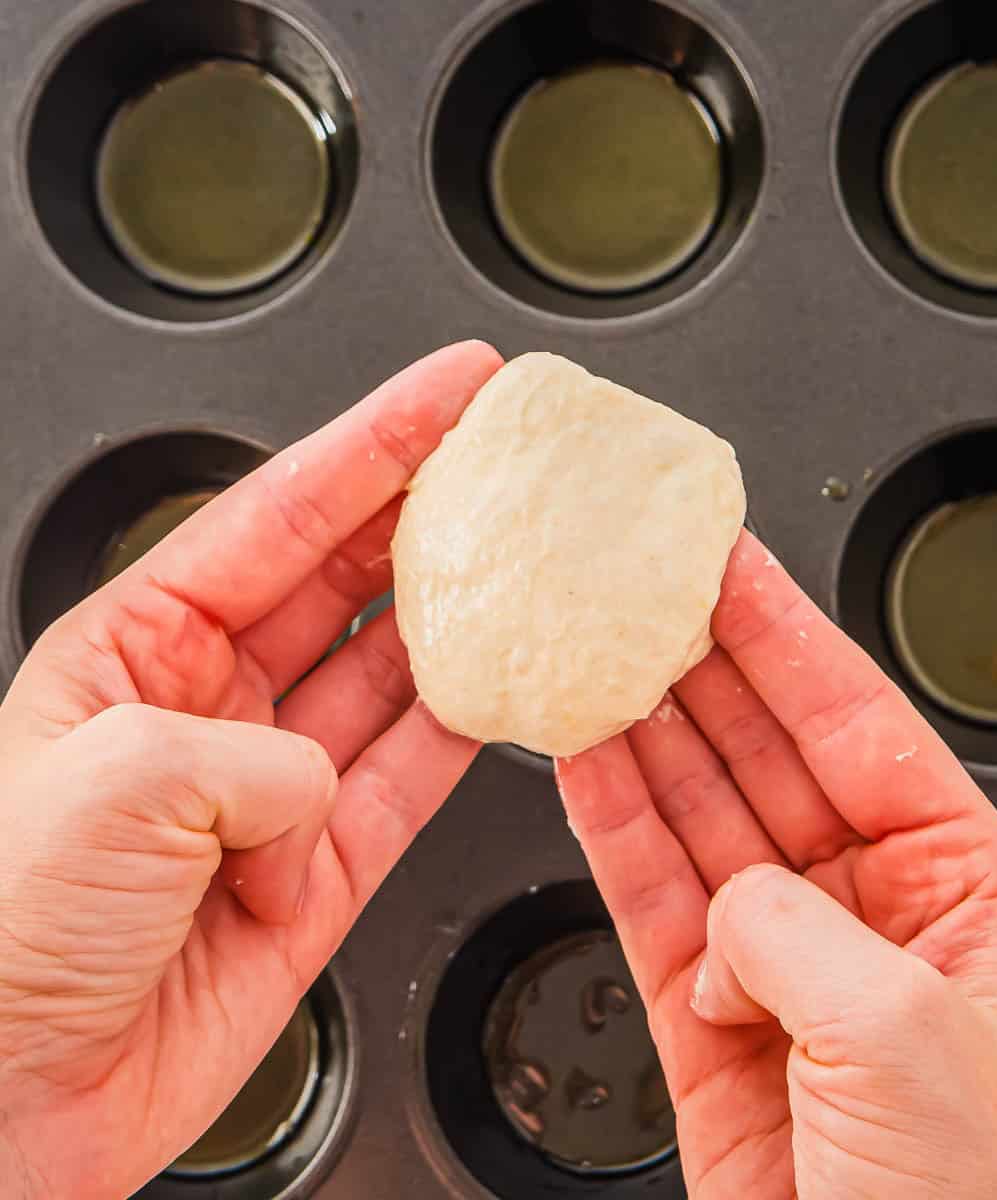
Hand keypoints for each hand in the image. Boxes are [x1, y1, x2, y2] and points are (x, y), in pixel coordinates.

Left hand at [0, 342, 502, 1198]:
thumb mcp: (108, 789)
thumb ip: (253, 754)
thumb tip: (323, 783)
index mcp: (133, 652)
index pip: (277, 514)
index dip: (373, 443)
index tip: (450, 393)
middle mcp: (208, 709)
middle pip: (346, 577)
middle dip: (429, 512)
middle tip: (510, 463)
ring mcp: (270, 791)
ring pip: (391, 677)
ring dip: (462, 621)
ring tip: (529, 569)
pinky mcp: (318, 874)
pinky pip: (407, 783)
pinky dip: (462, 737)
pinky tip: (505, 690)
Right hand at [556, 530, 996, 1199]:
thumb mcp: (899, 1033)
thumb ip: (792, 926)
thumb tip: (724, 903)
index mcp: (957, 883)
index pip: (856, 718)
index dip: (784, 633)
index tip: (727, 562)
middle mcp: (867, 903)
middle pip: (764, 746)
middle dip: (699, 665)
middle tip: (638, 593)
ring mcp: (778, 951)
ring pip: (696, 808)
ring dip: (642, 731)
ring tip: (588, 660)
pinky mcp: (705, 1007)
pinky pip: (648, 888)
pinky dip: (610, 822)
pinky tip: (580, 760)